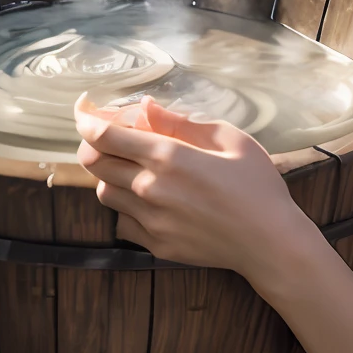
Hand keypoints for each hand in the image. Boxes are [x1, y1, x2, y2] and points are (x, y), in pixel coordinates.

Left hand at [75, 93, 308, 279]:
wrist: (270, 243)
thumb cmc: (257, 185)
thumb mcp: (228, 139)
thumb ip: (182, 122)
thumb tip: (146, 108)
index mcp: (168, 156)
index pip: (104, 135)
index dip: (85, 119)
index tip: (82, 110)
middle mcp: (150, 189)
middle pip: (93, 163)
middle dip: (93, 144)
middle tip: (108, 137)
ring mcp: (150, 220)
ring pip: (103, 192)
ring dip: (109, 175)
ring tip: (132, 169)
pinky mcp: (155, 244)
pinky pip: (121, 222)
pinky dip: (125, 207)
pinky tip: (148, 201)